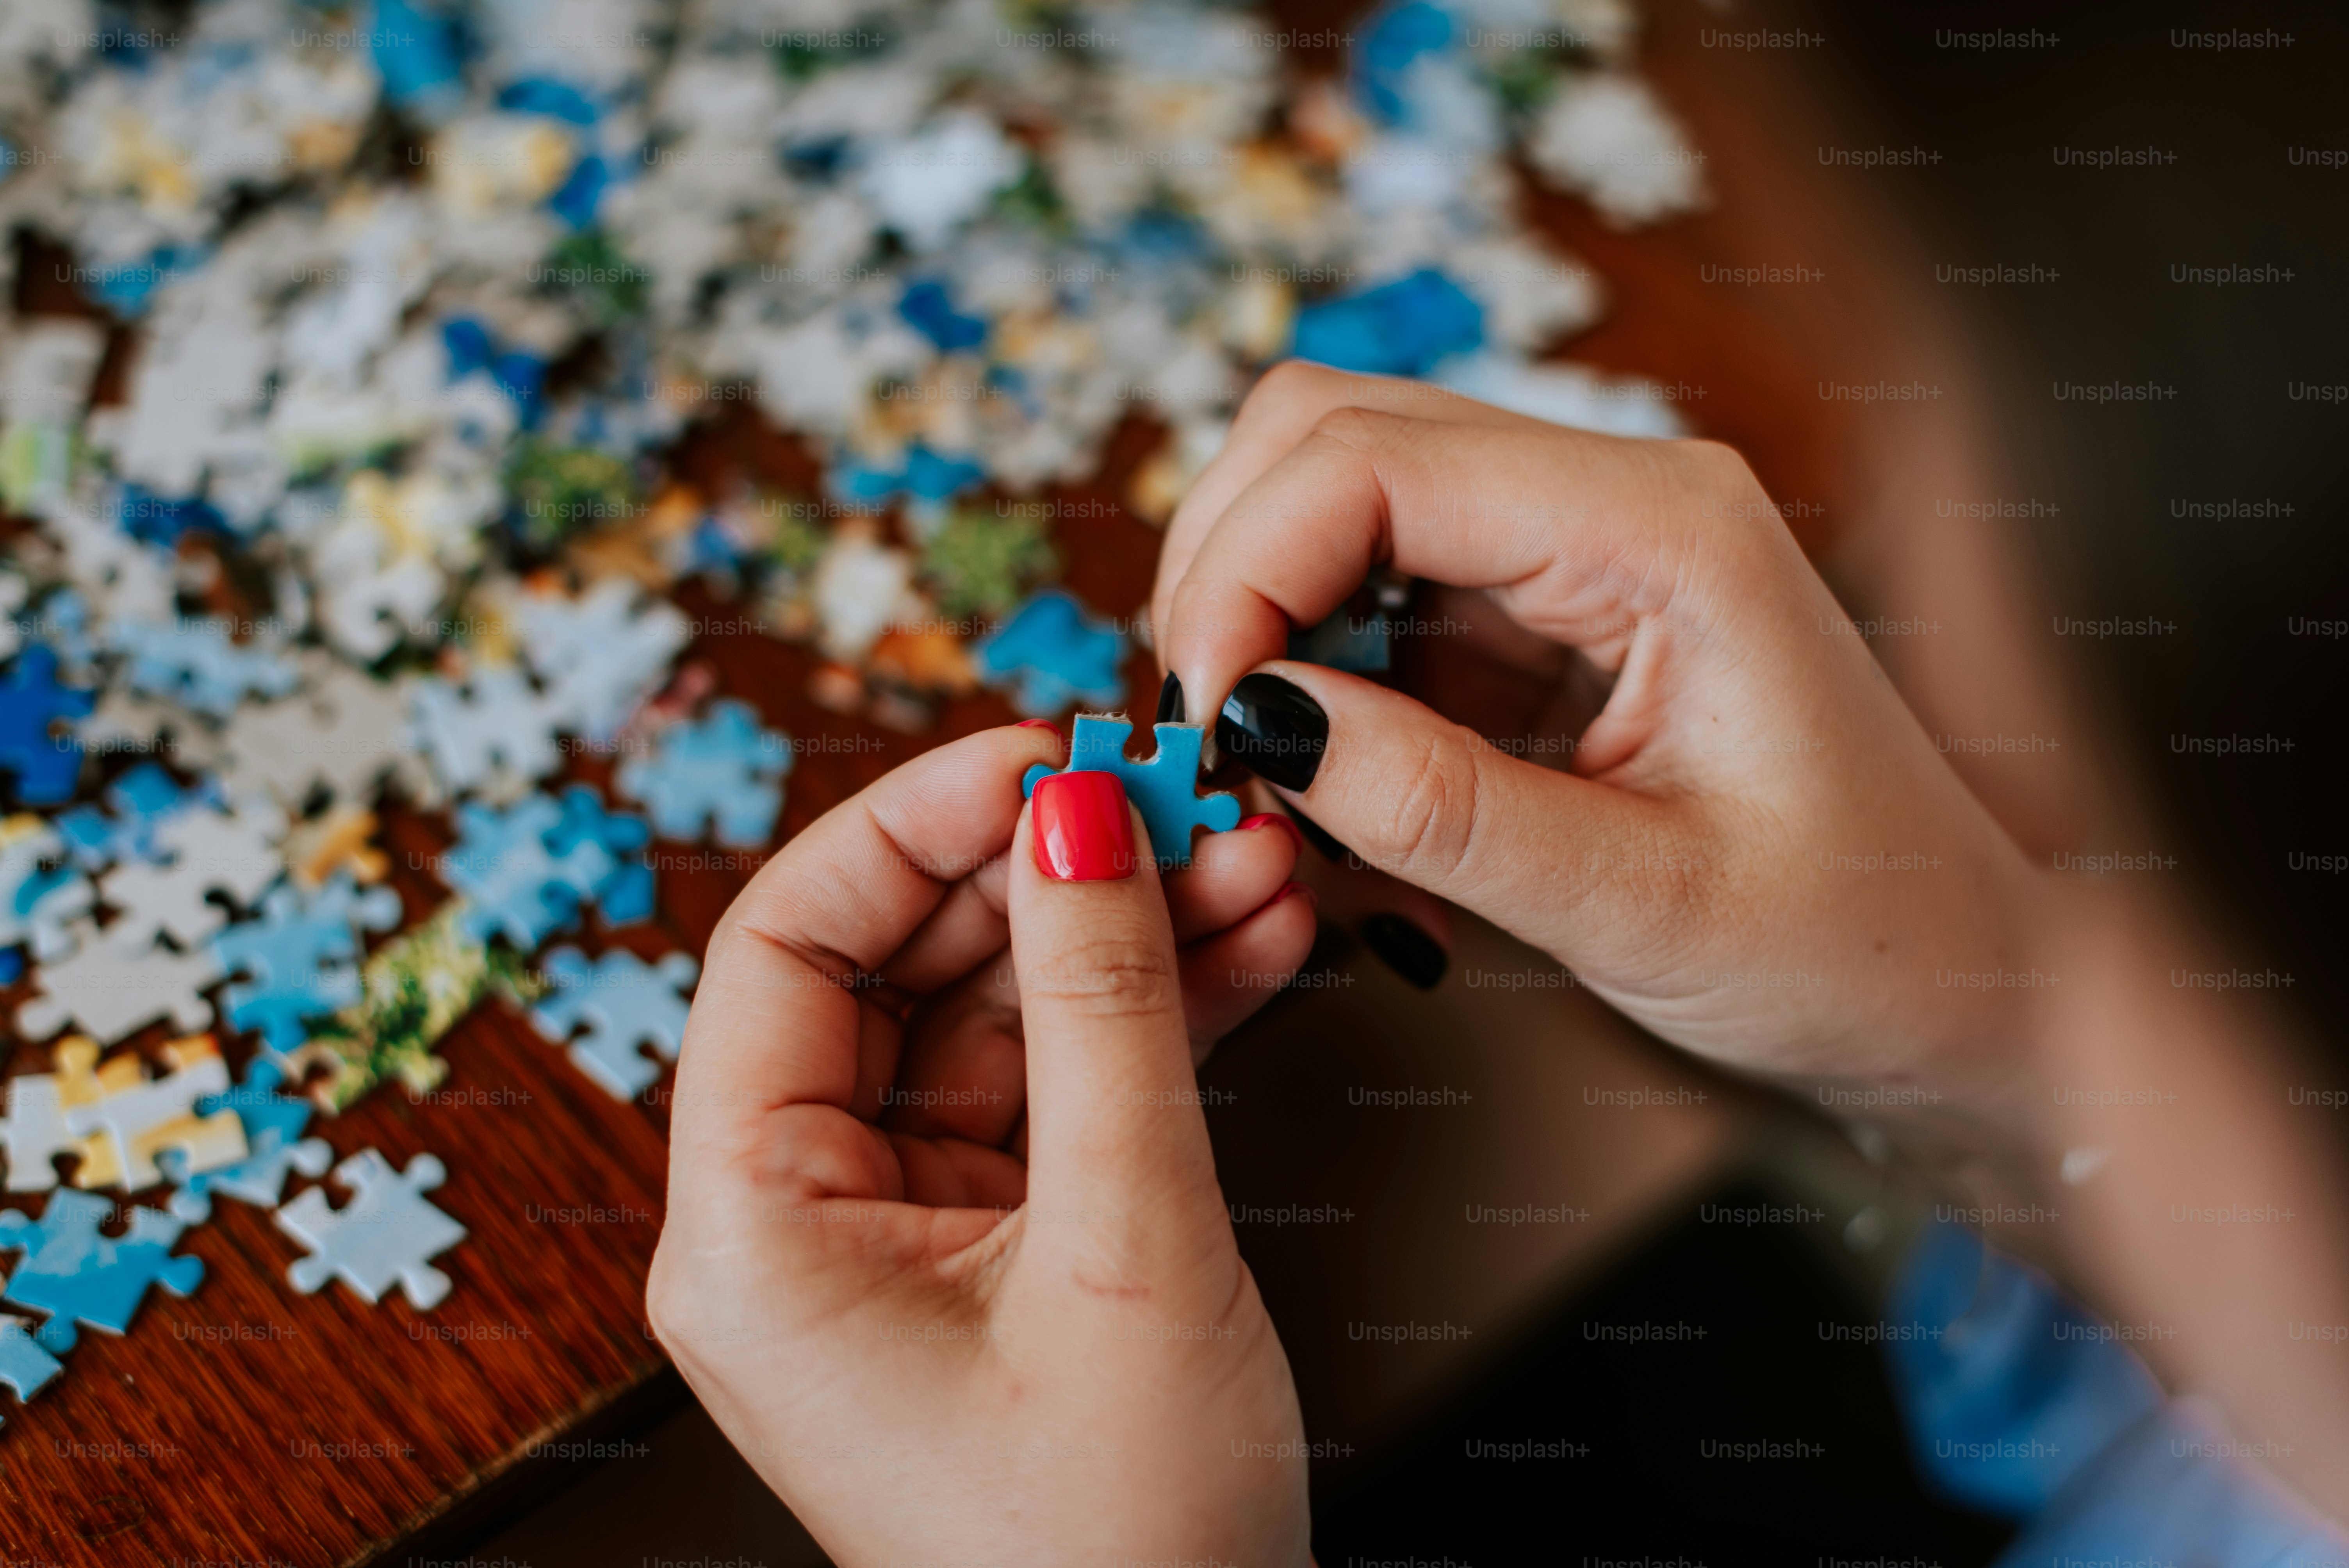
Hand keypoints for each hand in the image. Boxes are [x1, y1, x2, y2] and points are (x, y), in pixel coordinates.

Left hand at [649, 725, 1318, 1564]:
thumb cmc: (1117, 1545)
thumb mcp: (1123, 1242)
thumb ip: (1102, 1011)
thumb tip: (1079, 818)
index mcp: (752, 1235)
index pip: (782, 950)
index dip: (907, 829)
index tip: (1035, 759)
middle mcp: (800, 1224)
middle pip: (898, 970)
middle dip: (1047, 869)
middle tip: (1173, 792)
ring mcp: (900, 1233)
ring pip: (996, 1018)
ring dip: (1123, 932)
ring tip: (1250, 856)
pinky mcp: (994, 1246)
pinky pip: (1053, 1086)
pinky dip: (1145, 1016)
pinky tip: (1244, 943)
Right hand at [1153, 361, 2041, 1104]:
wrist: (1961, 976)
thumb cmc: (1853, 941)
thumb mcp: (1644, 905)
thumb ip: (1443, 809)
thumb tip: (1257, 722)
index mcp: (1663, 528)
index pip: (1373, 459)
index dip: (1245, 570)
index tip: (1204, 718)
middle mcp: (1615, 494)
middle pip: (1332, 432)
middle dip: (1229, 571)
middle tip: (1214, 740)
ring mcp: (1578, 541)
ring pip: (1338, 496)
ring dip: (1262, 616)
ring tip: (1269, 769)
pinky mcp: (1546, 608)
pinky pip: (1377, 590)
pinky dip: (1314, 671)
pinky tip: (1334, 776)